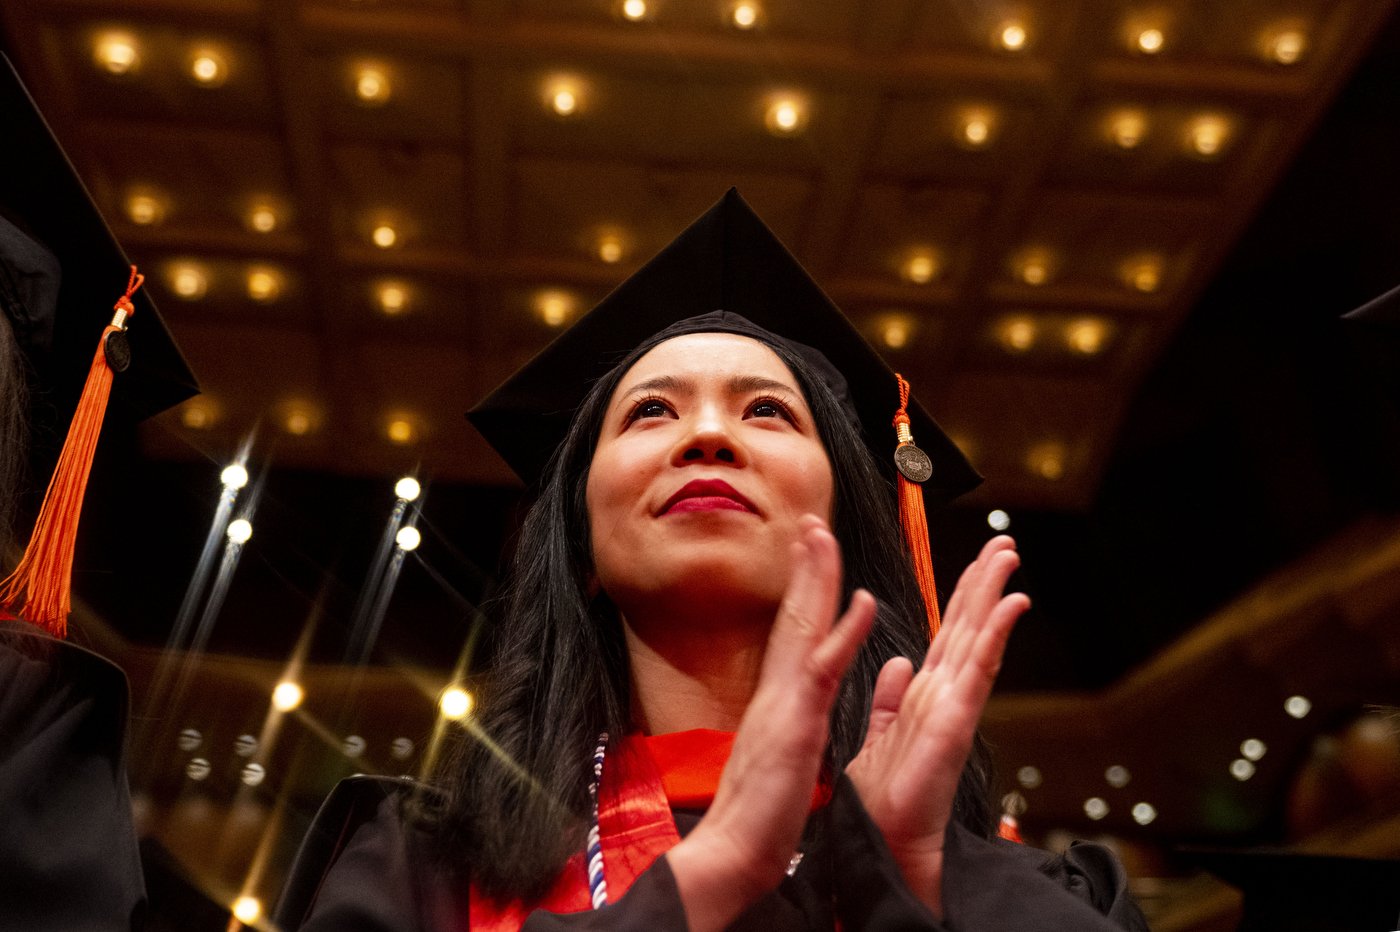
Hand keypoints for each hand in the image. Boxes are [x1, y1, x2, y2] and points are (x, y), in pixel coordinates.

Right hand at [667, 515, 875, 931]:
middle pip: (793, 618)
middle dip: (805, 566)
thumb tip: (793, 714)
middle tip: (812, 519)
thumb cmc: (755, 818)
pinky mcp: (797, 726)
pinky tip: (862, 602)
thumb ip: (787, 729)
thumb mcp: (776, 761)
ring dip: (816, 578)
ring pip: (803, 629)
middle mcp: (776, 694)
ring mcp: (784, 705)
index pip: (791, 636)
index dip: (802, 593)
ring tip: (823, 533)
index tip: (809, 553)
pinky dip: (843, 634)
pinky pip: (824, 672)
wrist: (729, 854)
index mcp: (776, 703)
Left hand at [845, 535, 1029, 917]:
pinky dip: (995, 634)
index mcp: (924, 695)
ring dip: (994, 595)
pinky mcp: (956, 721)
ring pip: (977, 637)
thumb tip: (896, 661)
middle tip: (1004, 543)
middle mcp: (944, 694)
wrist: (884, 838)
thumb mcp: (878, 732)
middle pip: (968, 627)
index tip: (977, 562)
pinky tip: (1012, 603)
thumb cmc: (883, 797)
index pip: (947, 634)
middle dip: (984, 583)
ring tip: (1009, 555)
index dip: (962, 597)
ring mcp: (954, 705)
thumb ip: (888, 697)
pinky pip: (979, 670)